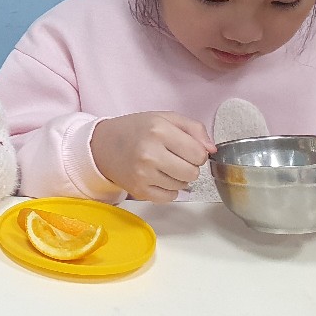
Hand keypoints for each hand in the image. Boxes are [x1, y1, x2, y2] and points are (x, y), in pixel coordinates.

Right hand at [89, 112, 216, 202]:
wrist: (103, 145)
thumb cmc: (137, 130)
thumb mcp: (164, 118)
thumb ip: (194, 128)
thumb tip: (212, 150)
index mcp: (159, 130)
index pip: (199, 153)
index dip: (197, 152)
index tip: (186, 148)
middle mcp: (150, 153)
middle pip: (192, 172)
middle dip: (189, 166)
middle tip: (175, 158)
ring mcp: (143, 174)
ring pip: (183, 186)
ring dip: (178, 177)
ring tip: (164, 166)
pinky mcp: (139, 191)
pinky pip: (170, 197)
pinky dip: (169, 190)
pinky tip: (158, 177)